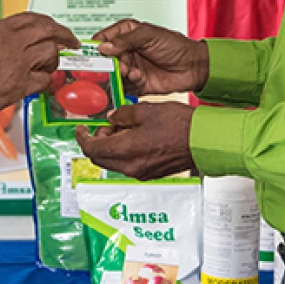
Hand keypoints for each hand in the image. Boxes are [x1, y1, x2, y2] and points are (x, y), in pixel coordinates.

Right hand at [0, 12, 78, 119]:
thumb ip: (0, 36)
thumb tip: (17, 37)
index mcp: (1, 29)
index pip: (34, 18)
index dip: (51, 23)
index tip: (58, 28)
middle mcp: (12, 42)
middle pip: (49, 31)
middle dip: (65, 36)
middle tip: (72, 42)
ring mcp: (18, 63)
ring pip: (51, 53)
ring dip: (53, 61)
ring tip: (47, 67)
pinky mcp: (21, 84)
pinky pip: (44, 80)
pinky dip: (44, 82)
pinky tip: (37, 84)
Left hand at [75, 102, 196, 180]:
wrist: (204, 141)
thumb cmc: (179, 125)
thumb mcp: (146, 110)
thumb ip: (123, 114)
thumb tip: (112, 118)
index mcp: (125, 151)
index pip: (92, 149)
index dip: (82, 137)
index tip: (80, 128)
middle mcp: (130, 167)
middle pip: (100, 158)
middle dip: (97, 141)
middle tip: (106, 125)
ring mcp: (141, 173)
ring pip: (114, 162)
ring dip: (111, 146)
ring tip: (123, 128)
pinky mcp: (151, 173)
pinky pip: (128, 165)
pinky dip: (124, 152)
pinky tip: (135, 137)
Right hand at [93, 20, 208, 95]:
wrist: (193, 67)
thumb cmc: (174, 45)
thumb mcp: (149, 35)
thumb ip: (125, 40)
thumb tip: (103, 47)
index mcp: (126, 34)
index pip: (102, 38)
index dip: (95, 46)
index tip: (91, 54)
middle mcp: (125, 51)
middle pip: (104, 60)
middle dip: (107, 64)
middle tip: (114, 66)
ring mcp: (129, 68)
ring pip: (112, 74)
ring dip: (119, 74)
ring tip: (130, 72)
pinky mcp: (135, 84)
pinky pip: (123, 87)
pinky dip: (128, 83)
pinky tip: (138, 78)